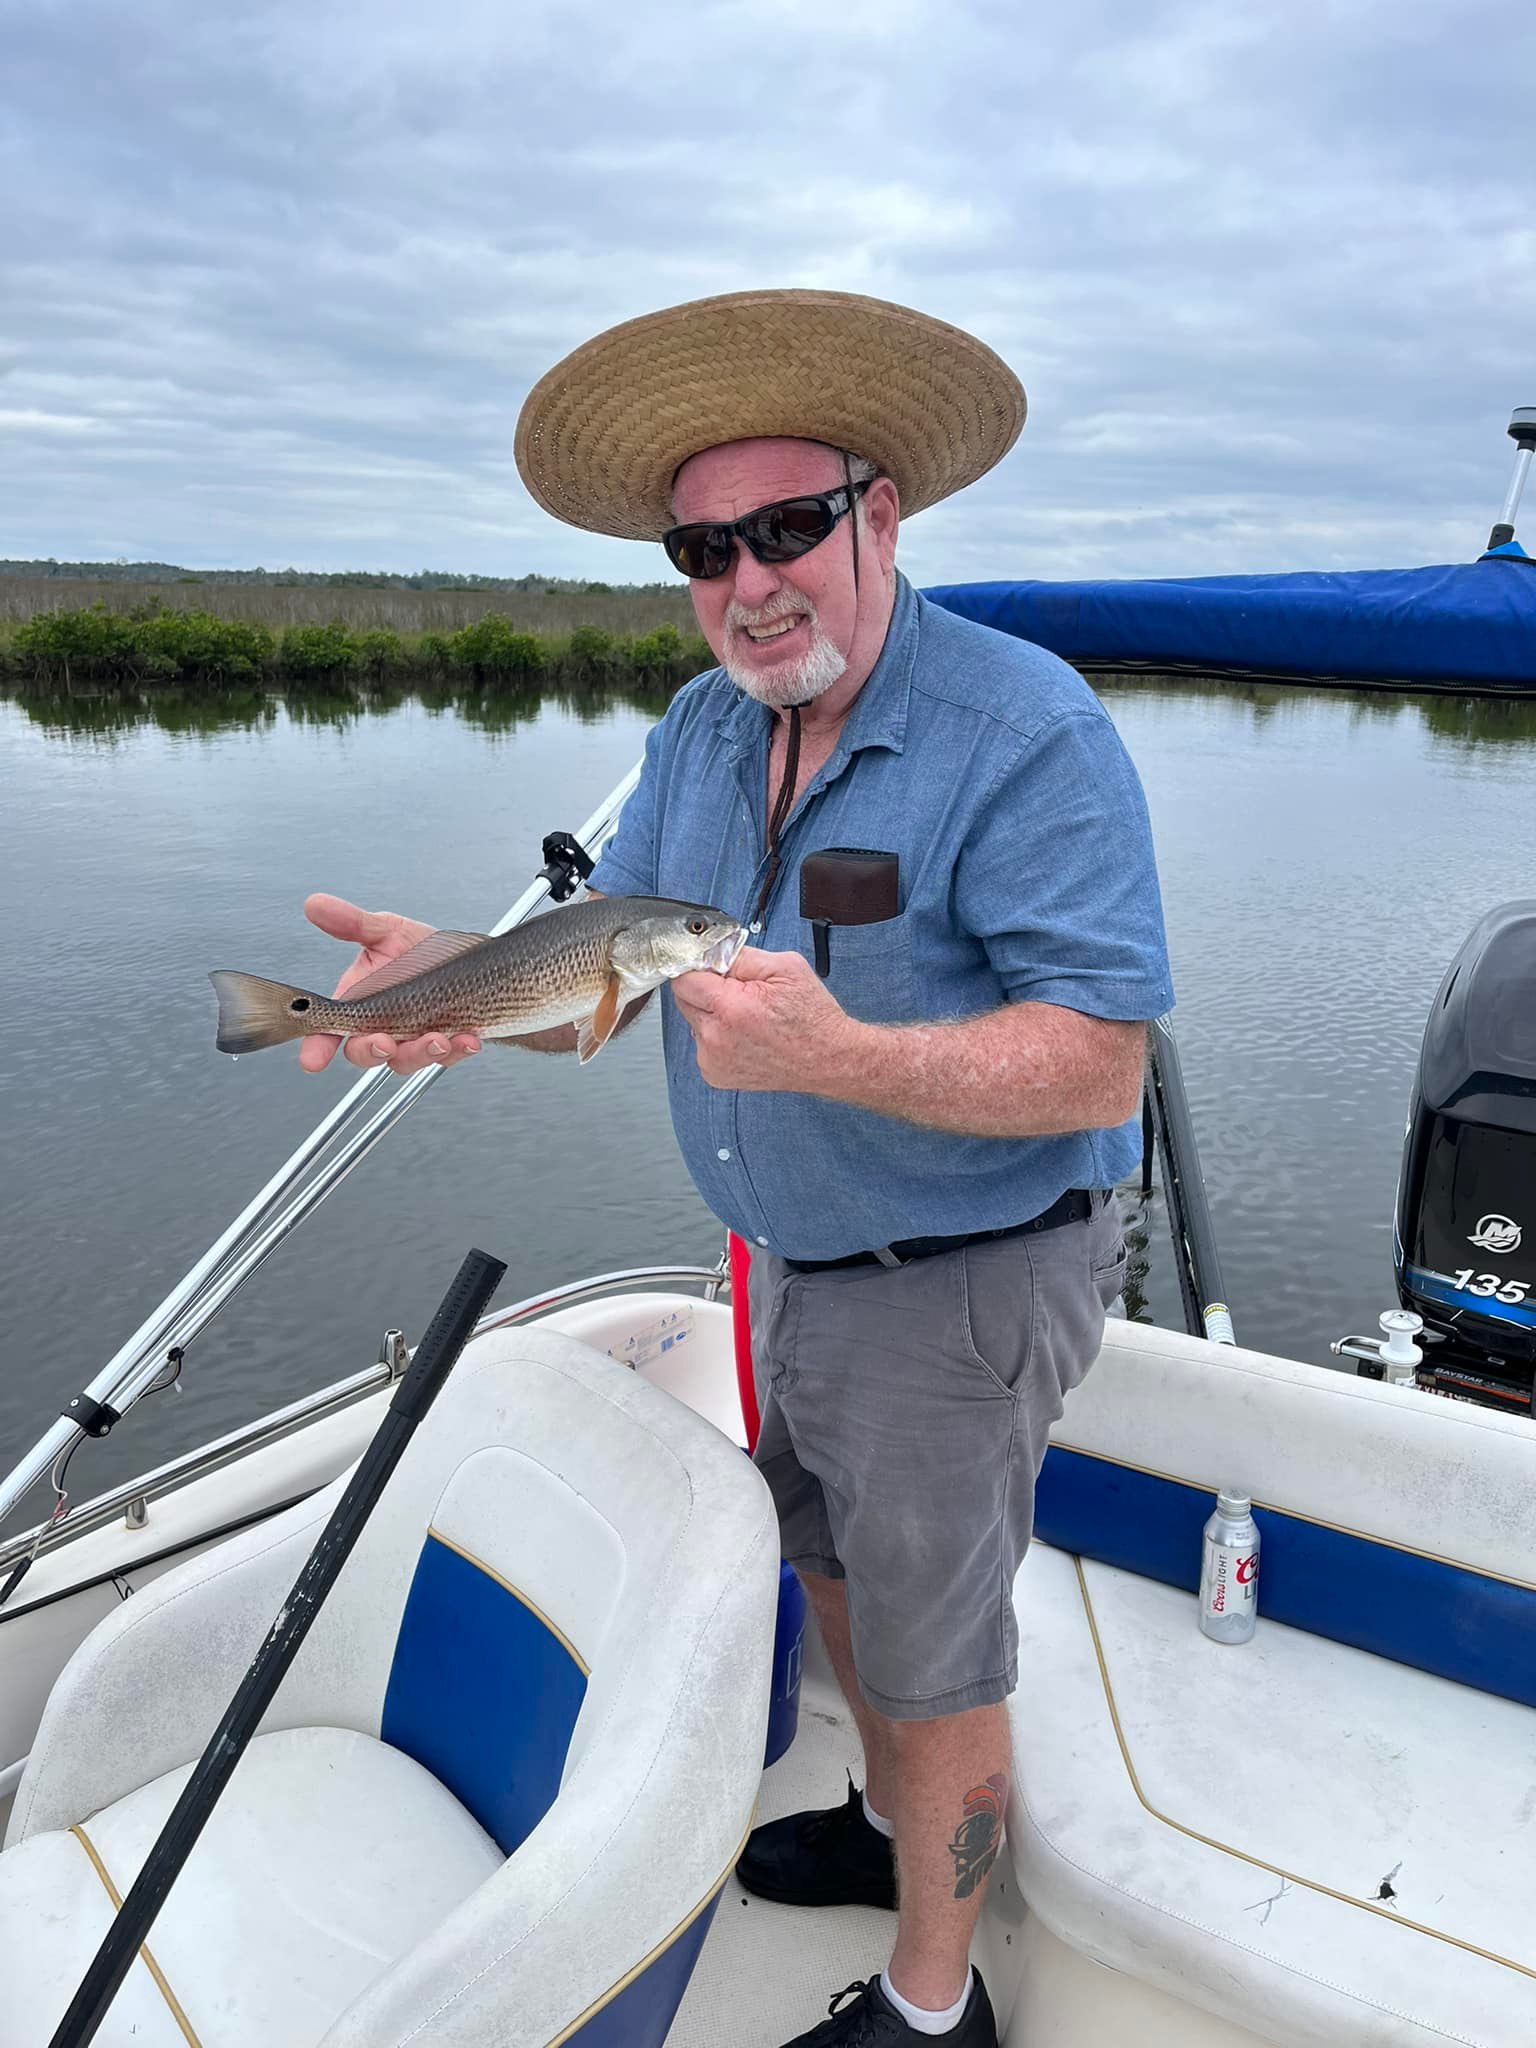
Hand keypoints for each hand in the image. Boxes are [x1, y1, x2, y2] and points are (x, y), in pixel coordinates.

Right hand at [299, 893, 481, 1075]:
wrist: (468, 958)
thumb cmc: (421, 951)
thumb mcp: (387, 931)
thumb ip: (352, 923)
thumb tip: (316, 904)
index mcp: (360, 1002)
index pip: (330, 1029)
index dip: (318, 1045)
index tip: (313, 1058)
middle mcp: (383, 1025)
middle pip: (364, 1053)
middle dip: (371, 1051)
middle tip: (383, 1042)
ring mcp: (413, 1038)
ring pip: (406, 1060)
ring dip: (419, 1053)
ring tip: (436, 1038)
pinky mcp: (446, 1044)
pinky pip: (448, 1056)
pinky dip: (458, 1050)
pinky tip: (467, 1038)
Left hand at [671, 946, 858, 1093]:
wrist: (828, 1059)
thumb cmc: (812, 1017)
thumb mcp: (784, 967)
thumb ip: (740, 954)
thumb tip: (712, 949)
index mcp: (731, 1008)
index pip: (684, 979)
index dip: (700, 968)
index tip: (716, 968)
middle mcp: (716, 1038)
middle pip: (684, 1000)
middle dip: (706, 989)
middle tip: (739, 992)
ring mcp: (713, 1060)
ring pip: (694, 1021)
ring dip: (712, 1013)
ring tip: (747, 1017)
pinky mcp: (714, 1073)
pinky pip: (702, 1042)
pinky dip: (717, 1035)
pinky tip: (745, 1035)